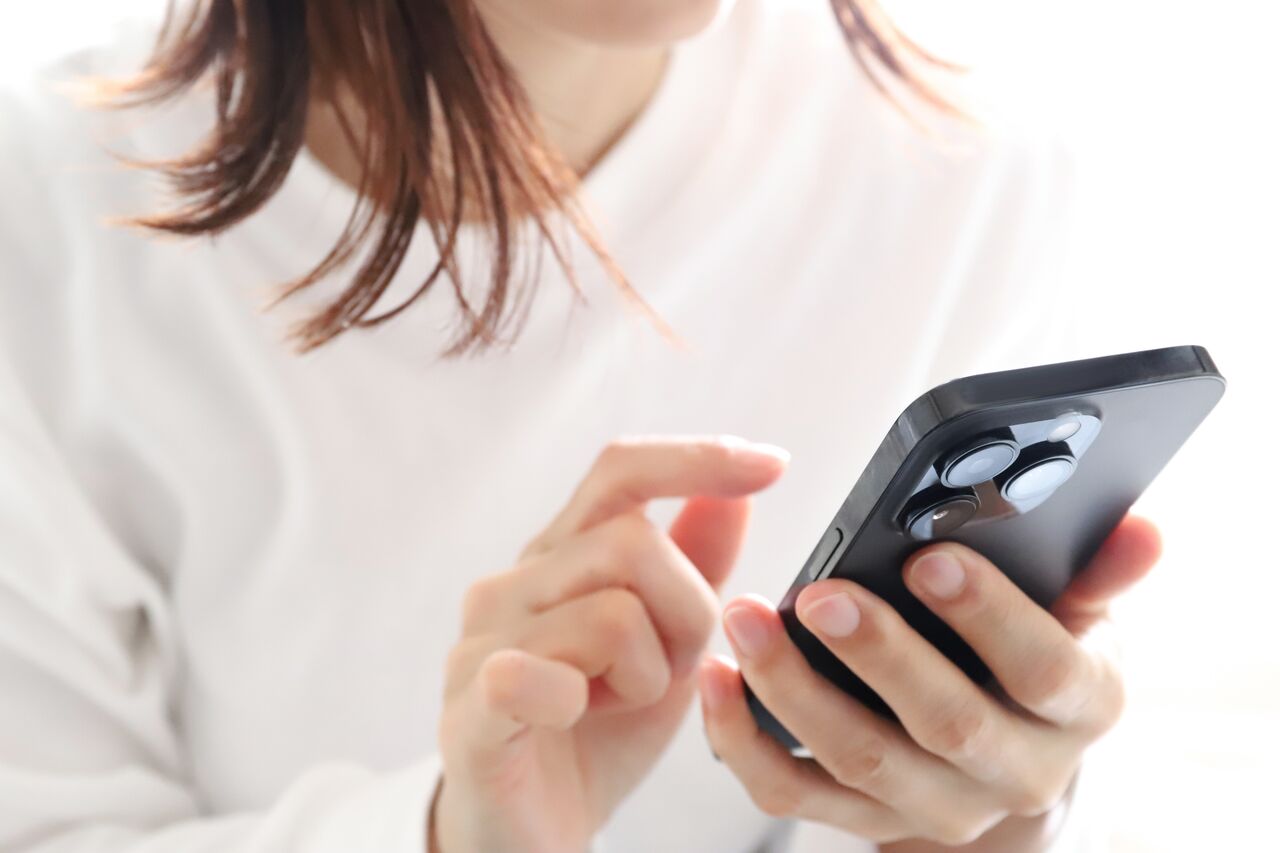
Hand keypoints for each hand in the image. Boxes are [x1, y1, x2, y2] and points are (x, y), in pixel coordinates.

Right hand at [432, 436, 788, 852]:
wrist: (528, 832)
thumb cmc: (594, 733)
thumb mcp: (665, 644)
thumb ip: (694, 567)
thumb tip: (734, 493)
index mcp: (559, 556)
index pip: (621, 472)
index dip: (697, 458)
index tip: (774, 464)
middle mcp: (513, 582)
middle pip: (634, 543)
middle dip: (687, 613)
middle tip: (669, 669)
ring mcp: (483, 642)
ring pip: (611, 615)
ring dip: (646, 676)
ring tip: (616, 704)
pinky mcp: (469, 708)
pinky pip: (532, 674)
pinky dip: (577, 697)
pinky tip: (575, 714)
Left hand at [699, 515, 1160, 847]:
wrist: (1004, 771)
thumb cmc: (1034, 665)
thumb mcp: (1079, 618)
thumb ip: (1098, 572)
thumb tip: (1142, 527)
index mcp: (1075, 708)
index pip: (1045, 670)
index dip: (990, 617)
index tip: (930, 558)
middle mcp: (1011, 770)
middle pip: (946, 723)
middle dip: (880, 656)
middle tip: (822, 594)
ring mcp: (931, 803)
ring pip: (859, 760)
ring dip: (793, 689)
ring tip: (746, 620)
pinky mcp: (860, 817)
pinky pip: (792, 793)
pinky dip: (744, 740)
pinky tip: (715, 676)